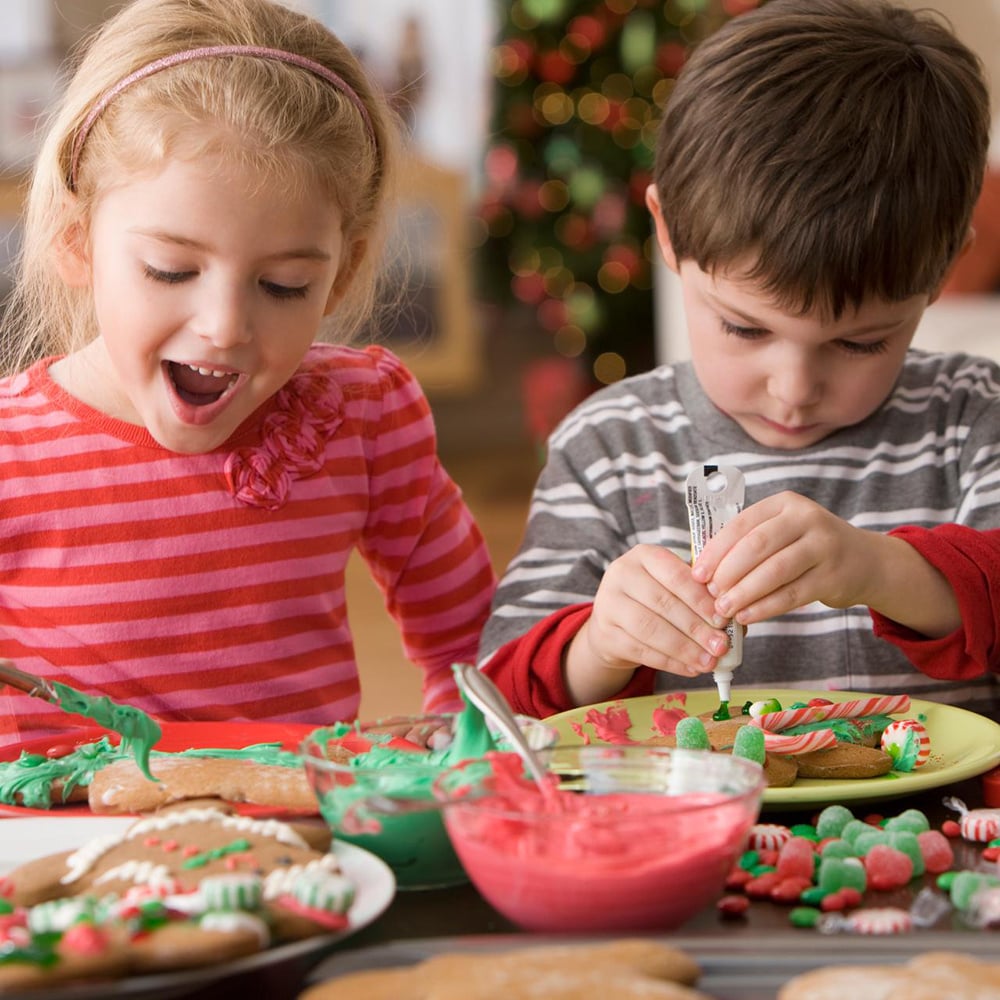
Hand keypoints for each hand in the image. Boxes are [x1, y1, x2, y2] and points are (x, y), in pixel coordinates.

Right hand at [565, 544, 730, 704]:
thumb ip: (701, 597)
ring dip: (684, 648)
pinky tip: (690, 668)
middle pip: (663, 602)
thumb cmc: (654, 600)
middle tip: (720, 646)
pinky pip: (641, 650)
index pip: (675, 574)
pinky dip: (670, 662)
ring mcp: (608, 604)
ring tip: (709, 662)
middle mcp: (621, 574)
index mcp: (644, 555)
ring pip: (650, 628)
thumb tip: (736, 622)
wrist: (614, 621)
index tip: (723, 618)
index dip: (700, 598)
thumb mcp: (674, 587)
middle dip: (696, 627)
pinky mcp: (605, 633)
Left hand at [691, 491, 875, 624]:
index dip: (716, 550)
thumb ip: (748, 543)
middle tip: (710, 593)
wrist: (866, 561)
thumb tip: (704, 570)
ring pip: (774, 571)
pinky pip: (792, 594)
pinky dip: (765, 607)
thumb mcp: (782, 532)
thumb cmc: (807, 548)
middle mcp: (807, 519)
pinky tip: (747, 616)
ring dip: (744, 592)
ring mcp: (824, 546)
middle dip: (728, 572)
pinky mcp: (834, 576)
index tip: (697, 573)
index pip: (742, 524)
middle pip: (757, 546)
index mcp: (785, 504)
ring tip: (724, 608)